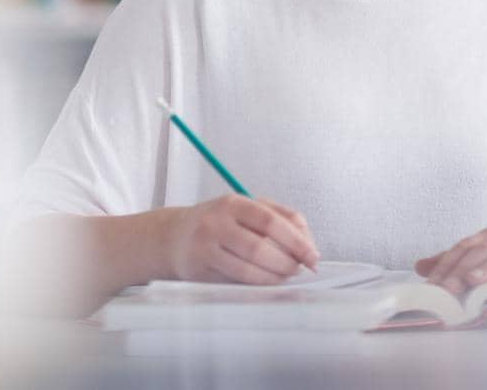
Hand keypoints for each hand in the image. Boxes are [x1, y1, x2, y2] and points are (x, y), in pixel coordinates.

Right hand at [163, 195, 321, 284]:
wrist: (173, 237)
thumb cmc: (219, 222)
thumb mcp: (246, 208)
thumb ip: (281, 217)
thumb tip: (309, 243)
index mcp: (233, 203)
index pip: (270, 221)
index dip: (296, 240)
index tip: (313, 255)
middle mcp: (216, 222)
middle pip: (259, 247)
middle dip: (287, 263)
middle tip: (300, 269)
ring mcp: (205, 247)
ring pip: (247, 270)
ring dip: (274, 277)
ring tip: (285, 276)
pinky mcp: (200, 271)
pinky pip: (235, 282)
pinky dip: (257, 285)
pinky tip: (266, 282)